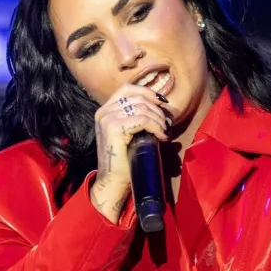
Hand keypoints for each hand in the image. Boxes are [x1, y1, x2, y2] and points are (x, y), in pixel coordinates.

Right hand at [90, 84, 170, 220]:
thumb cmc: (125, 159)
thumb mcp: (130, 132)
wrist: (114, 181)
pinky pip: (142, 120)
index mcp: (105, 110)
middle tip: (166, 124)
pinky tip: (161, 137)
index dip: (148, 92)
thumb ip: (137, 117)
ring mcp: (107, 118)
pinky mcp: (114, 127)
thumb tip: (161, 106)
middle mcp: (104, 111)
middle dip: (157, 109)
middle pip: (137, 96)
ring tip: (164, 132)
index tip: (162, 103)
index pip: (128, 89)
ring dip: (158, 120)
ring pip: (142, 108)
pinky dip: (156, 127)